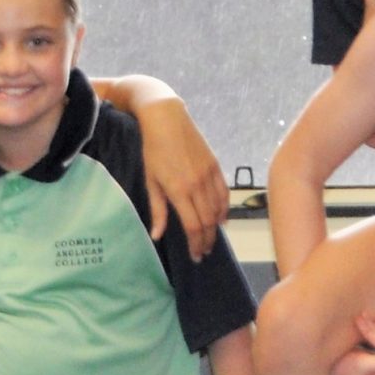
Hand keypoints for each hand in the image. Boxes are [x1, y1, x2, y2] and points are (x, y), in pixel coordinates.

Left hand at [136, 99, 227, 260]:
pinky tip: (221, 218)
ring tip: (211, 239)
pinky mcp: (215, 165)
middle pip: (208, 221)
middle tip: (203, 252)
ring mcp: (208, 175)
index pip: (193, 227)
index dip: (196, 245)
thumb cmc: (153, 150)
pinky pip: (224, 193)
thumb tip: (157, 236)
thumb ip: (157, 210)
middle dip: (207, 240)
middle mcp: (197, 185)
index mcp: (178, 191)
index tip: (195, 256)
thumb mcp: (150, 181)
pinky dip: (224, 208)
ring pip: (218, 209)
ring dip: (216, 227)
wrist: (166, 119)